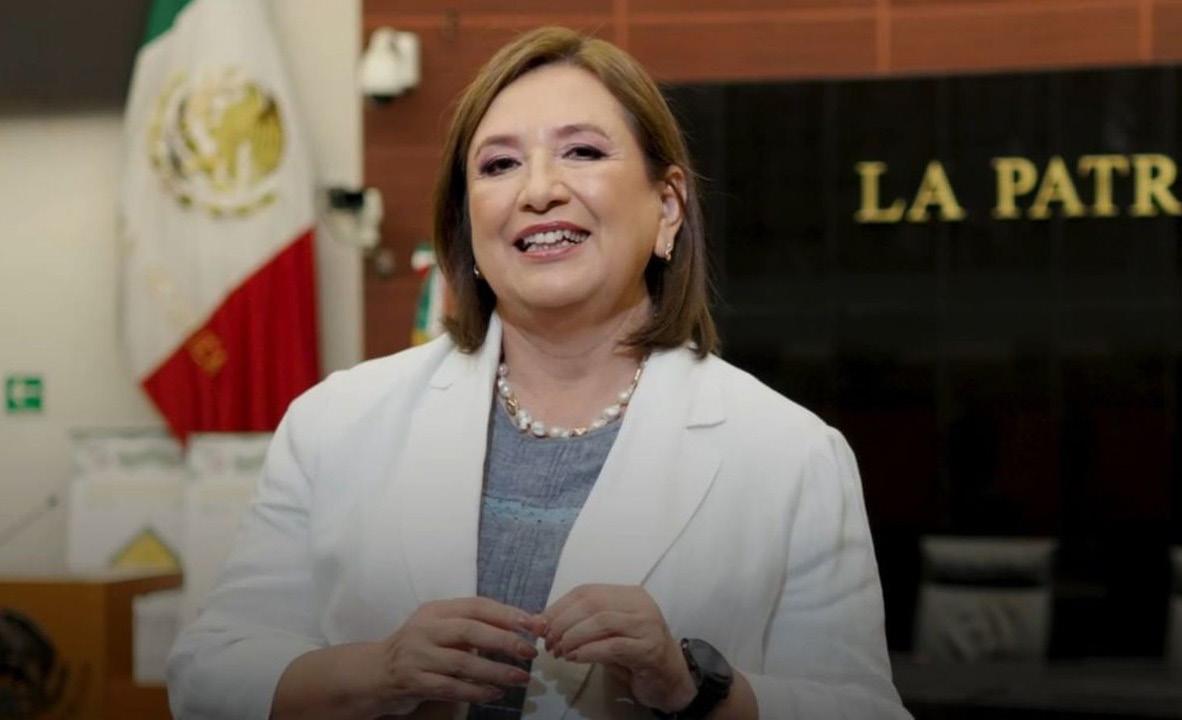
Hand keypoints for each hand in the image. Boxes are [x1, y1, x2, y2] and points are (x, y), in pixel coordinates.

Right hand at [371, 597, 546, 715]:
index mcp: (436, 610)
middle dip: (505, 641)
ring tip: (520, 677)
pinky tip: (495, 693)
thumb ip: (474, 625)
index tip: (534, 624)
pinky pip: (451, 687)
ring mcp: (417, 655)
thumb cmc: (420, 648)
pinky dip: (476, 691)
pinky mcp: (413, 681)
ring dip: (496, 671)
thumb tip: (523, 625)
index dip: (507, 614)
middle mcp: (425, 628)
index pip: (476, 606)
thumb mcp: (441, 628)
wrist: (376, 672)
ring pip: (463, 662)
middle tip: (530, 652)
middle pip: (471, 631)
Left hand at [541, 584, 696, 713]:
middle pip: (592, 603)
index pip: (586, 591)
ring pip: (601, 621)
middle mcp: (640, 604)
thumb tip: (542, 622)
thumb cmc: (635, 654)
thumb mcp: (606, 634)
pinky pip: (612, 645)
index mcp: (629, 594)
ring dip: (573, 637)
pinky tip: (575, 658)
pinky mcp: (649, 649)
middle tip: (549, 642)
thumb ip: (581, 625)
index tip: (540, 624)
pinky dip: (588, 651)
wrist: (670, 678)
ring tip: (560, 652)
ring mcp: (647, 625)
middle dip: (563, 622)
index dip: (559, 606)